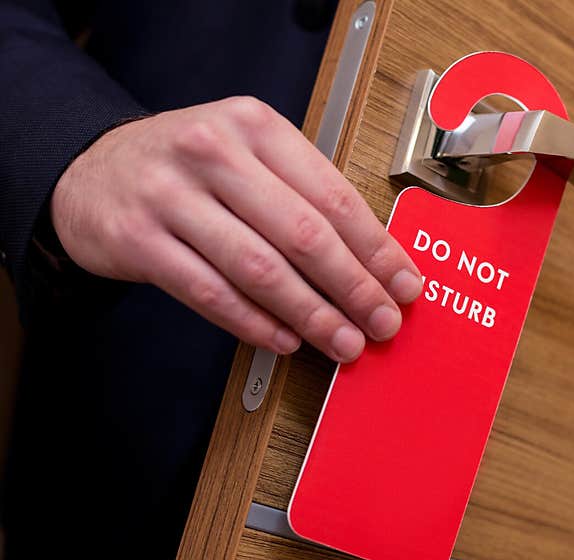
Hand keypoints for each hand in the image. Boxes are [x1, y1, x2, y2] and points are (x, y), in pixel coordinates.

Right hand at [51, 97, 422, 361]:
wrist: (92, 171)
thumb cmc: (189, 169)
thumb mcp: (248, 154)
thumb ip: (303, 194)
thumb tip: (372, 261)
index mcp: (255, 126)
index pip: (333, 195)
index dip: (376, 248)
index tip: (404, 284)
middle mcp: (213, 152)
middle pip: (303, 234)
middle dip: (353, 288)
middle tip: (381, 322)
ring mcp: (170, 196)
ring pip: (259, 269)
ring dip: (311, 315)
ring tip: (343, 341)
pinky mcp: (138, 240)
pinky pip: (211, 293)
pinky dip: (255, 324)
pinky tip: (286, 340)